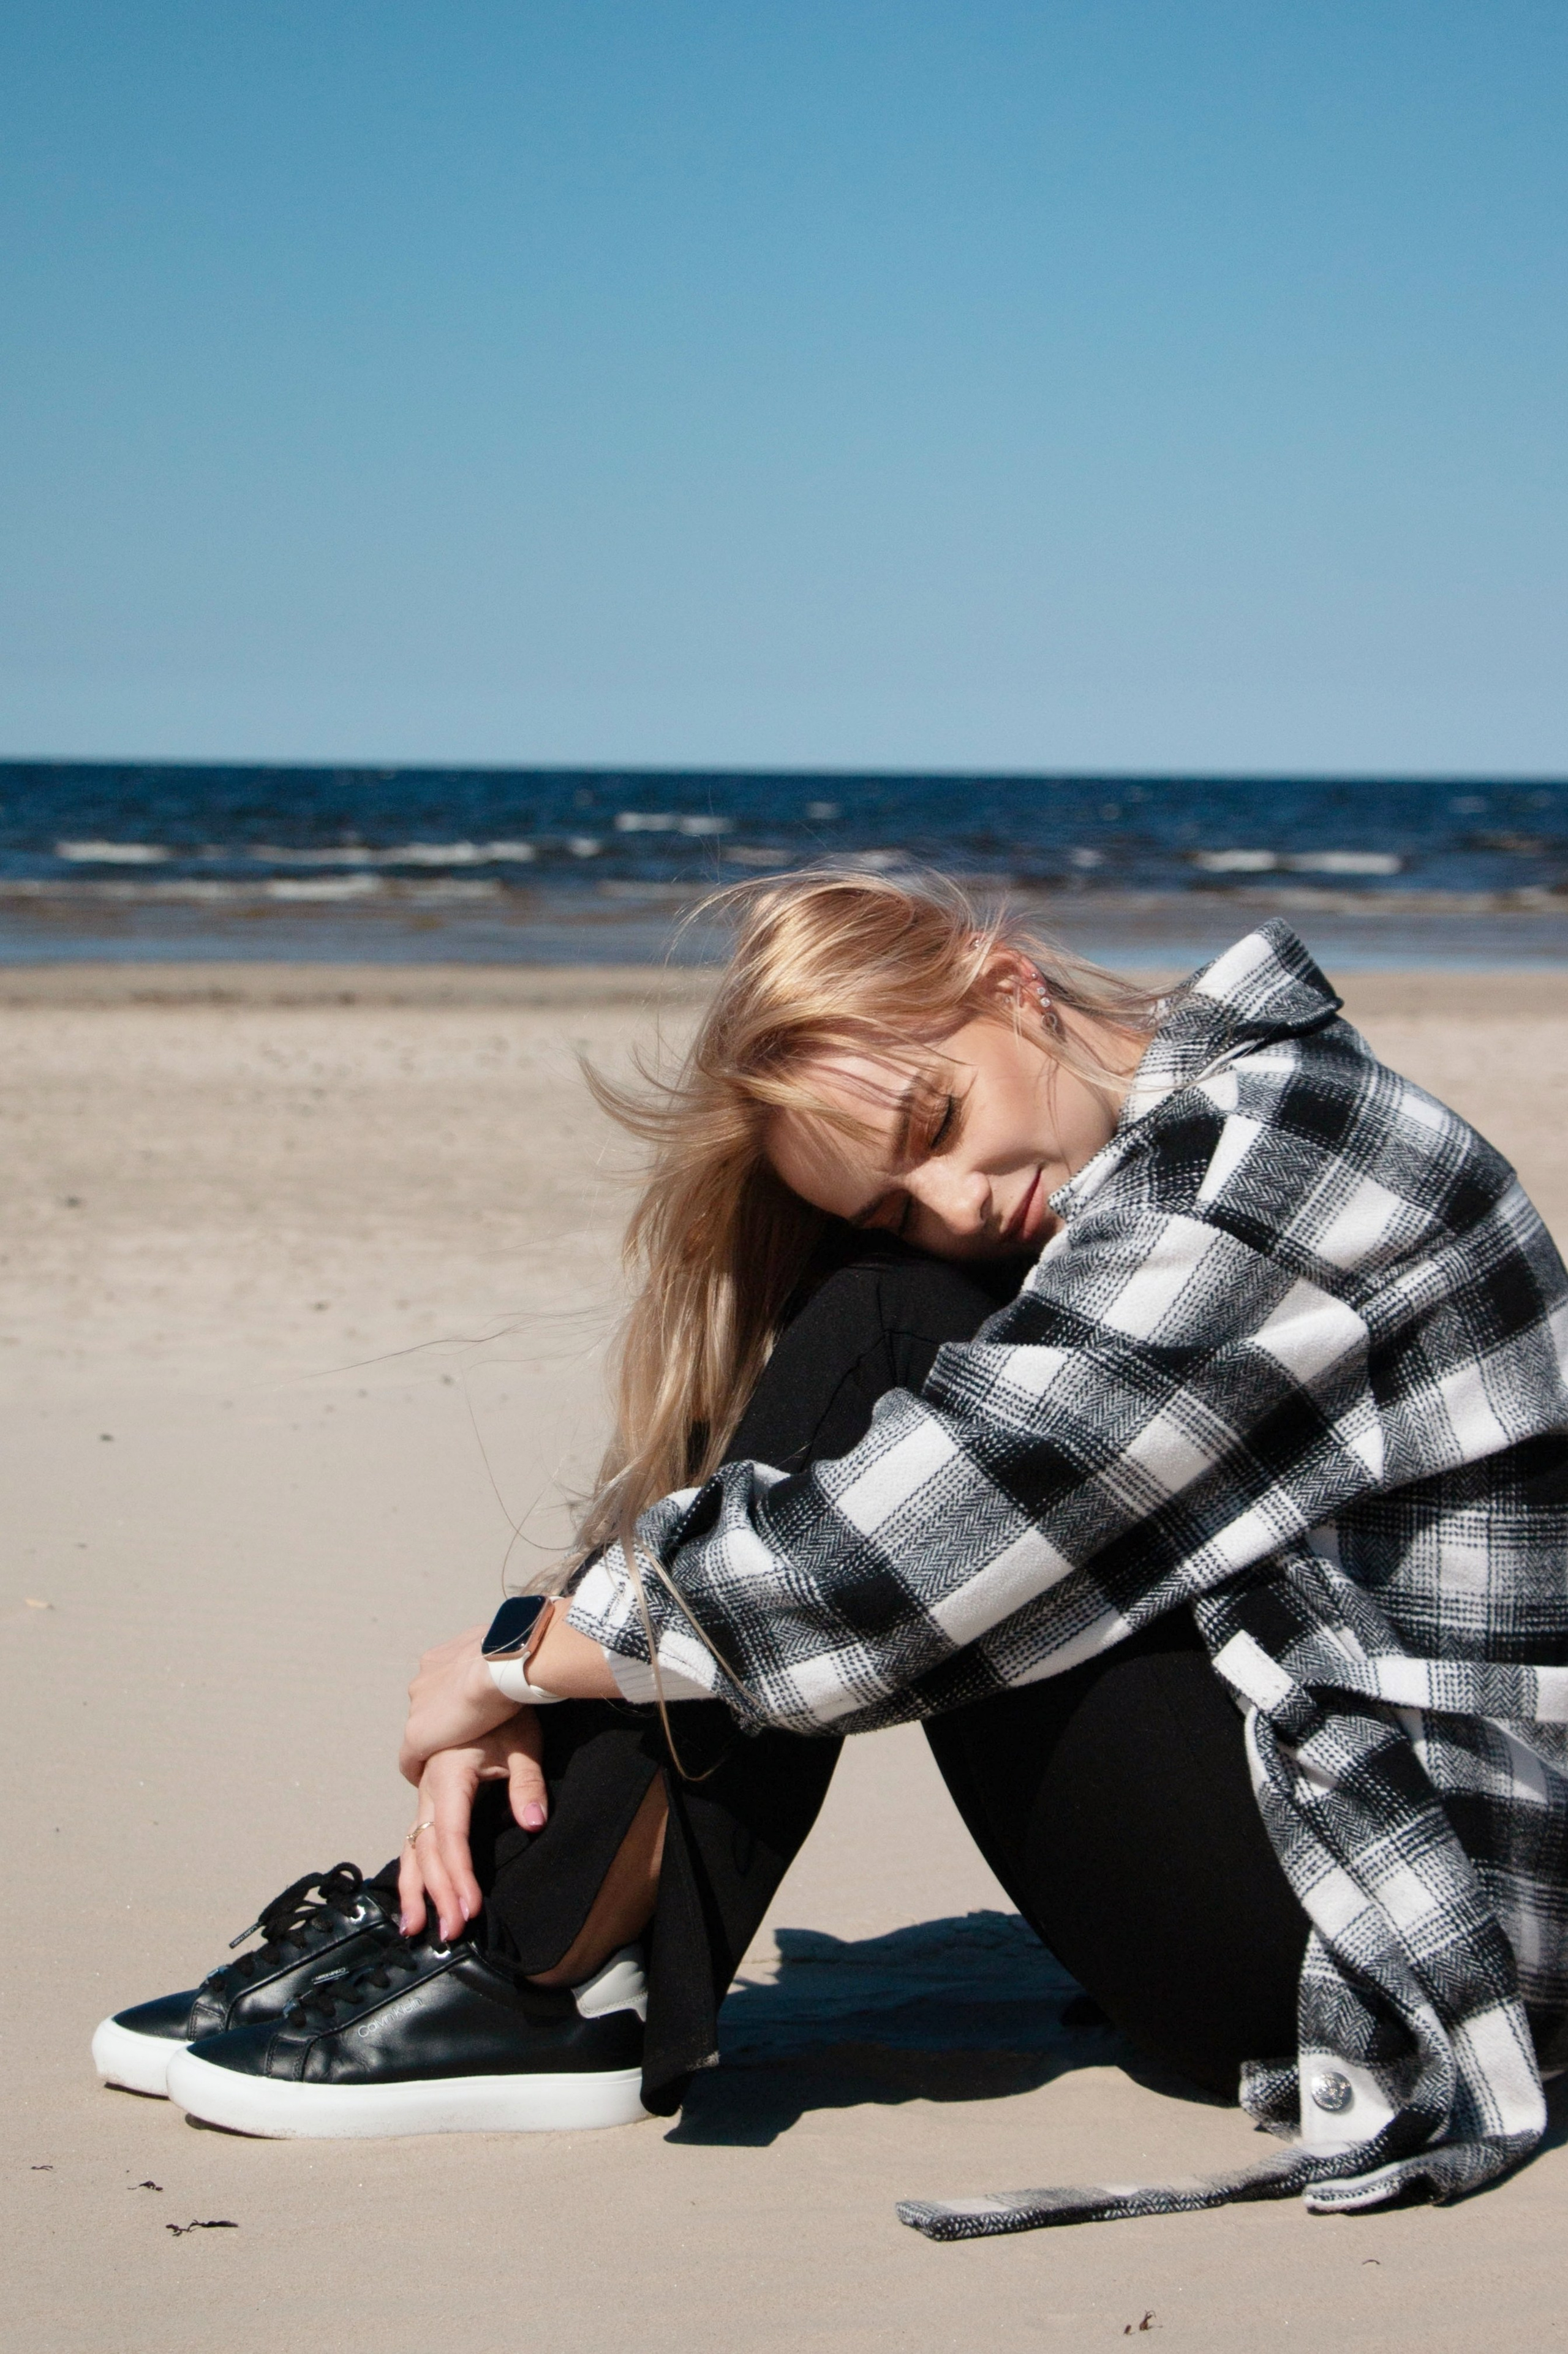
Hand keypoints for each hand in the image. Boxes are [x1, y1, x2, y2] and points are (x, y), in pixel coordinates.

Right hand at [398, 1715, 548, 1942]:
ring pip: (413, 1844)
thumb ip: (526, 1786)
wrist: (490, 1671)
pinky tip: (412, 1888)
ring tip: (413, 1926)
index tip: (469, 1911)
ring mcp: (426, 1787)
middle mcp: (430, 1785)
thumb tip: (533, 1824)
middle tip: (449, 1932)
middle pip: (428, 1849)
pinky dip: (413, 1863)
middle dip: (437, 1893)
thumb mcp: (523, 1744)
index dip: (458, 1876)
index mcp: (448, 1774)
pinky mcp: (430, 1788)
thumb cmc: (507, 1708)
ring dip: (415, 1886)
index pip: (451, 1837)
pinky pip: (415, 1832)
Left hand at [399, 1621, 524, 1784]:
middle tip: (464, 1733)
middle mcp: (423, 1679)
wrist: (499, 1666)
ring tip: (450, 1757)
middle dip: (442, 1717)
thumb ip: (495, 1653)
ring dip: (435, 1740)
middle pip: (427, 1706)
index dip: (453, 1698)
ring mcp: (417, 1707)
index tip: (466, 1711)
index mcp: (440, 1658)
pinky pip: (409, 1759)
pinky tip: (427, 1780)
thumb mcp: (502, 1649)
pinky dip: (417, 1770)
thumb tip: (509, 1655)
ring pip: (421, 1729)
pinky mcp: (417, 1736)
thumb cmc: (511, 1657)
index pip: (441, 1682)